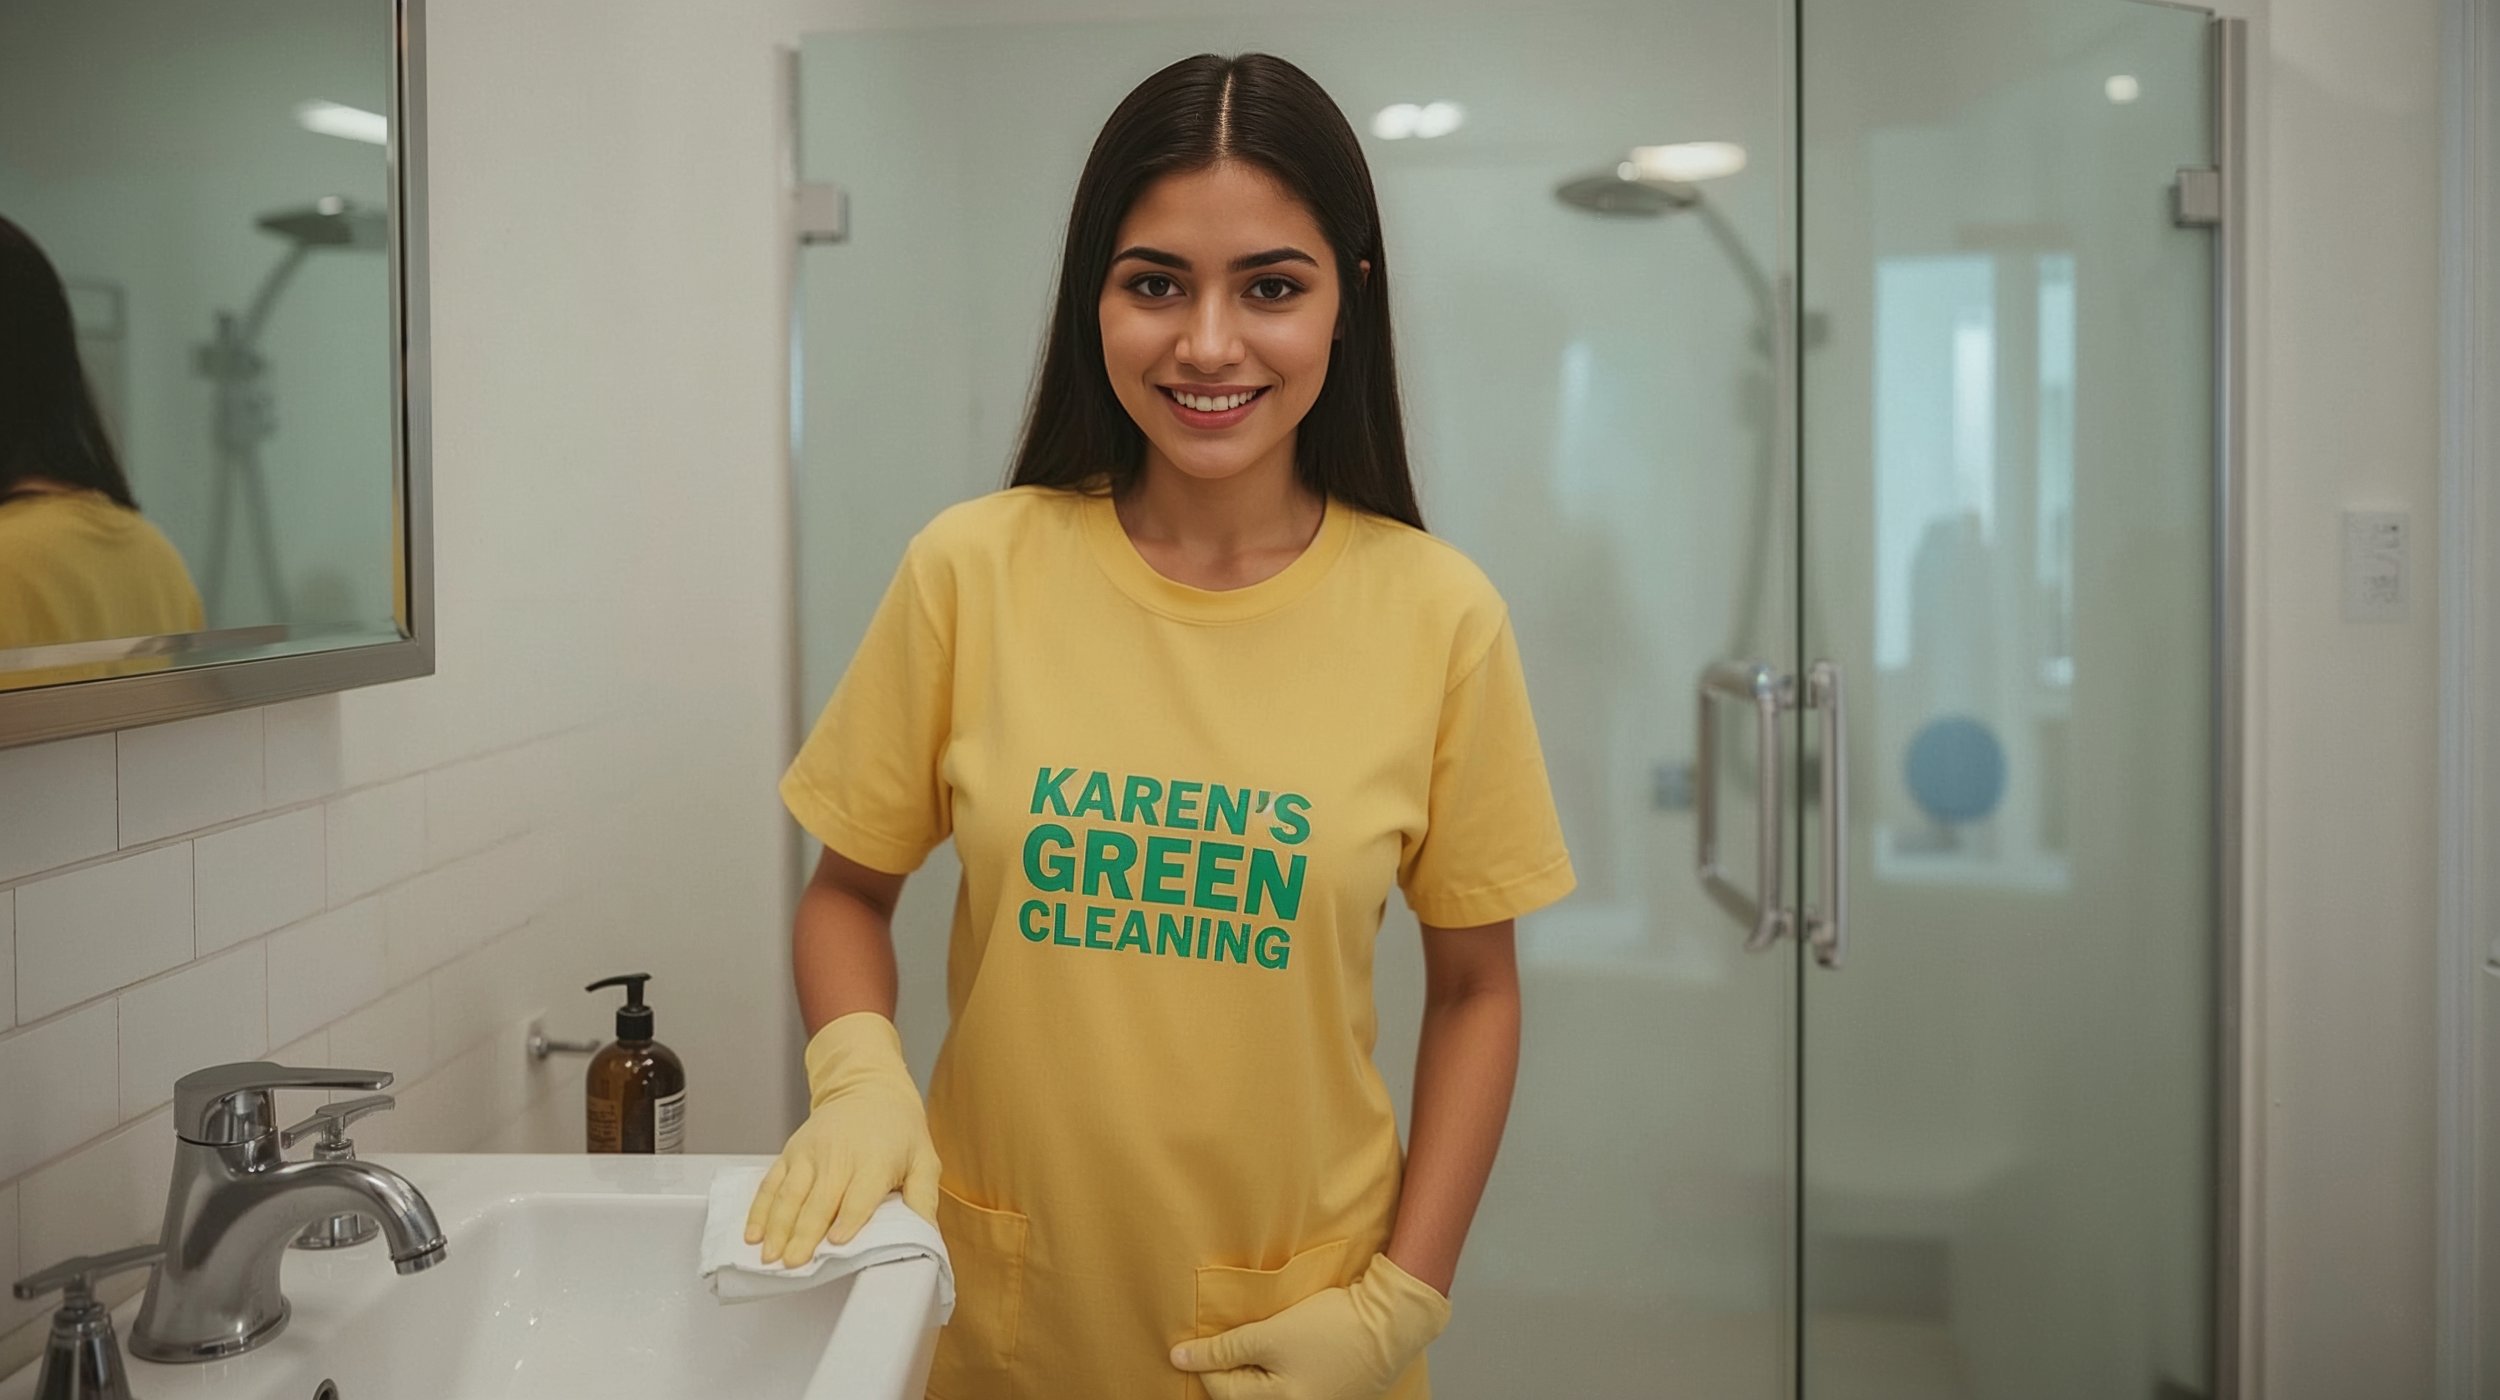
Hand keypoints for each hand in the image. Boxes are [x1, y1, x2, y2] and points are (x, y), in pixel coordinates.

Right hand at [743, 1011, 939, 1267]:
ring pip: (789, 1194)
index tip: (837, 1243)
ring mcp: (809, 1154)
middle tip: (792, 1264)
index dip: (849, 1218)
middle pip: (819, 1200)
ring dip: (777, 1226)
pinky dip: (759, 1210)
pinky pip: (771, 1184)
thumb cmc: (899, 1130)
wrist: (868, 1087)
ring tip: (768, 1256)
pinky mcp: (790, 1153)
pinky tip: (752, 1234)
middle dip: (804, 1233)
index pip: (860, 1195)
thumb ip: (924, 1196)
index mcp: (875, 1161)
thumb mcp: (924, 1158)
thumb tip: (925, 1233)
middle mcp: (838, 1157)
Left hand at [1170, 1252, 1451, 1399]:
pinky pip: (1291, 1389)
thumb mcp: (1272, 1334)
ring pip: (1267, 1393)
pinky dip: (1277, 1375)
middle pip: (1246, 1396)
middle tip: (1215, 1348)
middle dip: (1228, 1373)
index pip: (1224, 1391)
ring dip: (1253, 1374)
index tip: (1188, 1347)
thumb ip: (1226, 1348)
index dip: (1203, 1365)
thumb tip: (1179, 1358)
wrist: (1391, 1323)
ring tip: (1248, 1350)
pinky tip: (1279, 1357)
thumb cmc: (1333, 1328)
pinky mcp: (1332, 1395)